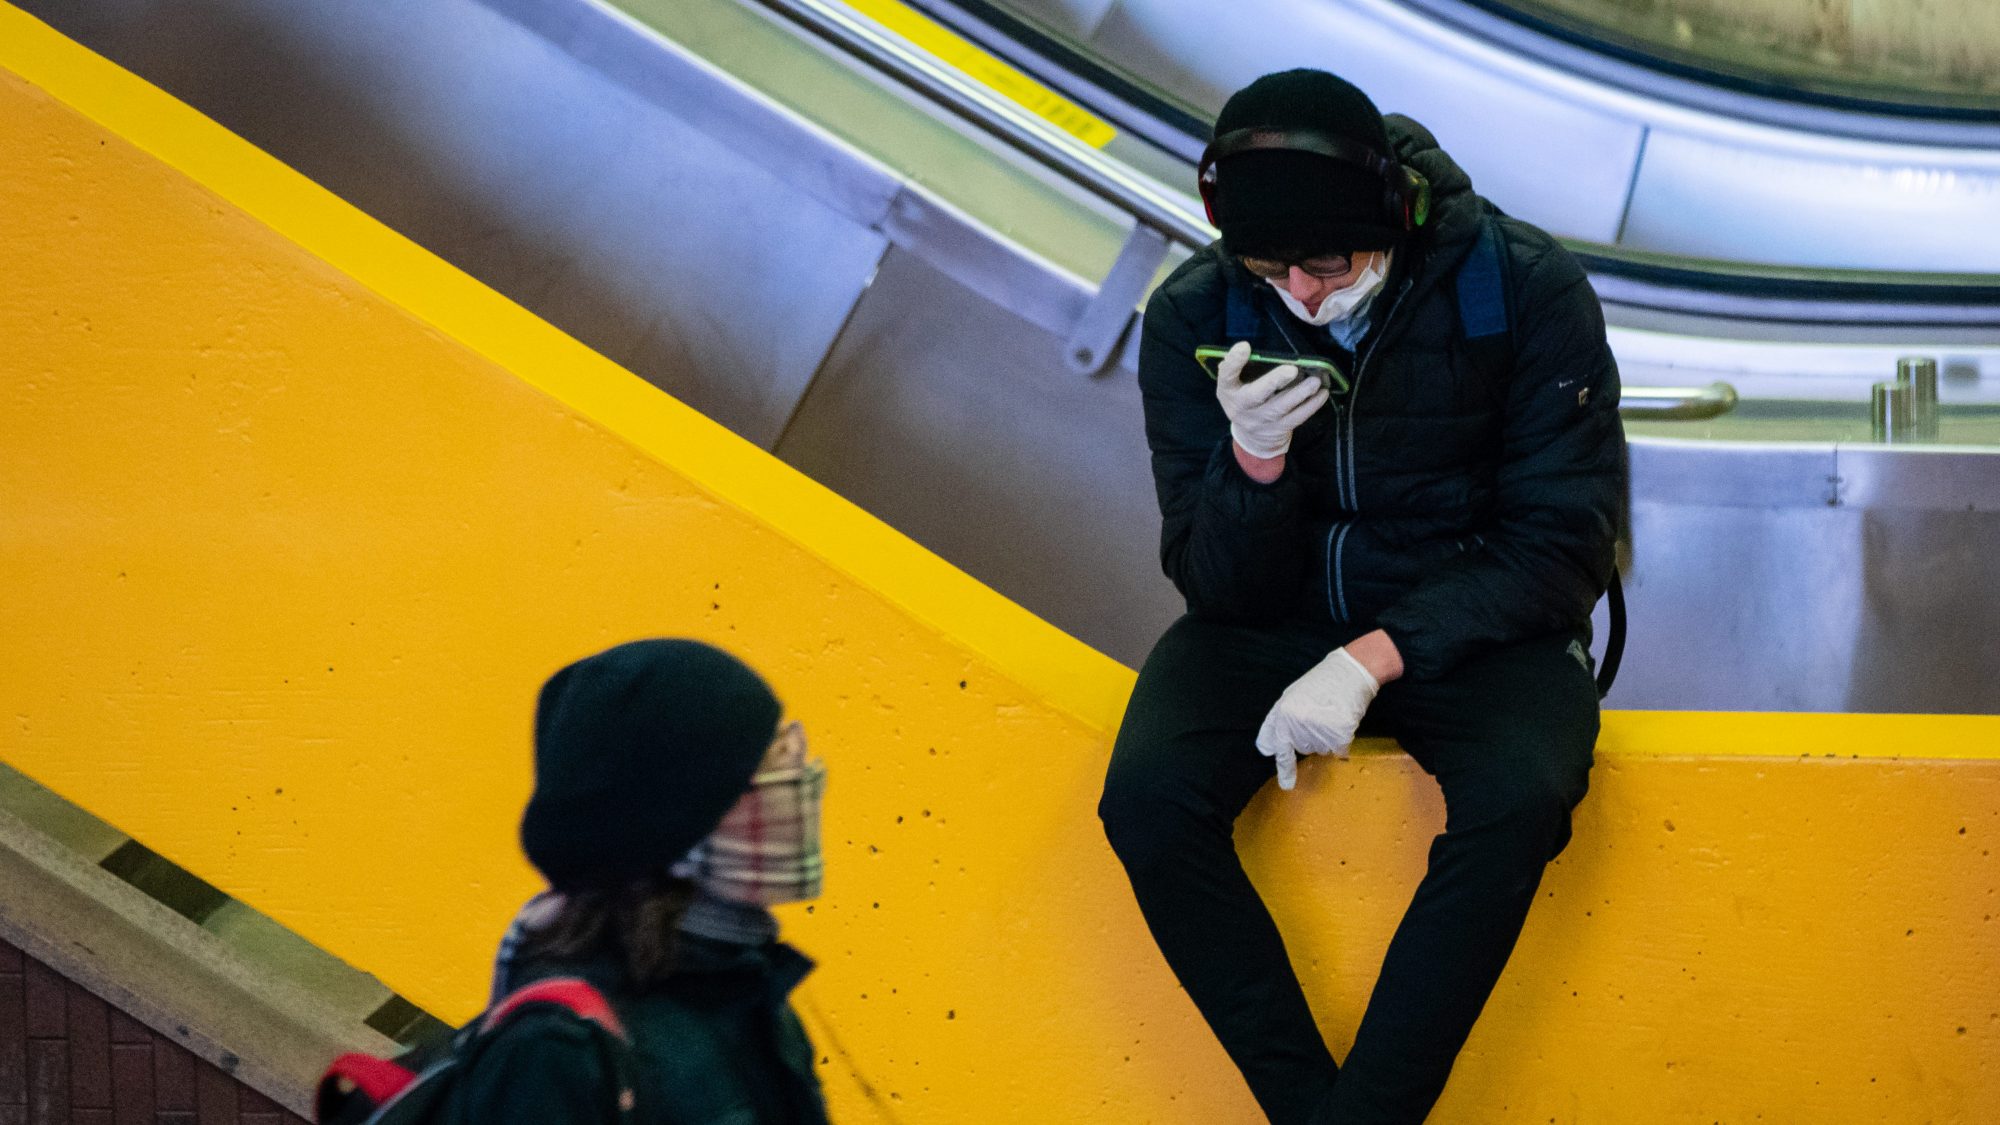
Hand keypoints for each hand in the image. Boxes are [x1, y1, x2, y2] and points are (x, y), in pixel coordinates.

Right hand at [1215, 341, 1328, 459]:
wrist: (1252, 438)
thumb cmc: (1244, 400)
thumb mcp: (1233, 386)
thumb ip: (1237, 369)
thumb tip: (1247, 348)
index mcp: (1228, 391)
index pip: (1226, 376)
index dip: (1233, 362)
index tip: (1245, 346)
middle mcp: (1242, 408)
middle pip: (1256, 395)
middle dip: (1274, 381)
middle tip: (1292, 369)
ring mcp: (1261, 421)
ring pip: (1281, 407)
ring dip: (1300, 393)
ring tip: (1315, 381)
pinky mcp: (1279, 429)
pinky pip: (1297, 418)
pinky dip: (1311, 406)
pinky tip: (1322, 394)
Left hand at [1256, 648, 1379, 790]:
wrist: (1352, 671)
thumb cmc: (1323, 683)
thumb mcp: (1293, 696)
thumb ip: (1281, 721)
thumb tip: (1270, 749)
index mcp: (1282, 713)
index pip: (1277, 747)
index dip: (1283, 766)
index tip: (1287, 785)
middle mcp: (1296, 724)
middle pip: (1304, 749)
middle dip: (1312, 737)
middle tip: (1322, 714)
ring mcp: (1317, 730)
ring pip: (1321, 750)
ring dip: (1327, 738)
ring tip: (1332, 714)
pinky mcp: (1338, 735)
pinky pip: (1340, 751)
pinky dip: (1343, 740)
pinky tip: (1345, 720)